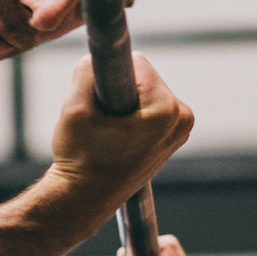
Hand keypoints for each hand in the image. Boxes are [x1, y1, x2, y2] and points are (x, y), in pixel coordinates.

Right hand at [48, 53, 193, 216]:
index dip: (108, 78)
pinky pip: (149, 107)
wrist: (85, 198)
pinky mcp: (172, 136)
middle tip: (102, 123)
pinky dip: (131, 115)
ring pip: (145, 91)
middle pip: (144, 76)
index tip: (100, 104)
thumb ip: (86, 71)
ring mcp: (180, 129)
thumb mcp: (74, 108)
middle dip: (118, 91)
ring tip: (109, 133)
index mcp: (166, 110)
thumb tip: (96, 57)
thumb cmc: (80, 159)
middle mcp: (182, 118)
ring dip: (124, 103)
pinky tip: (118, 137)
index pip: (136, 63)